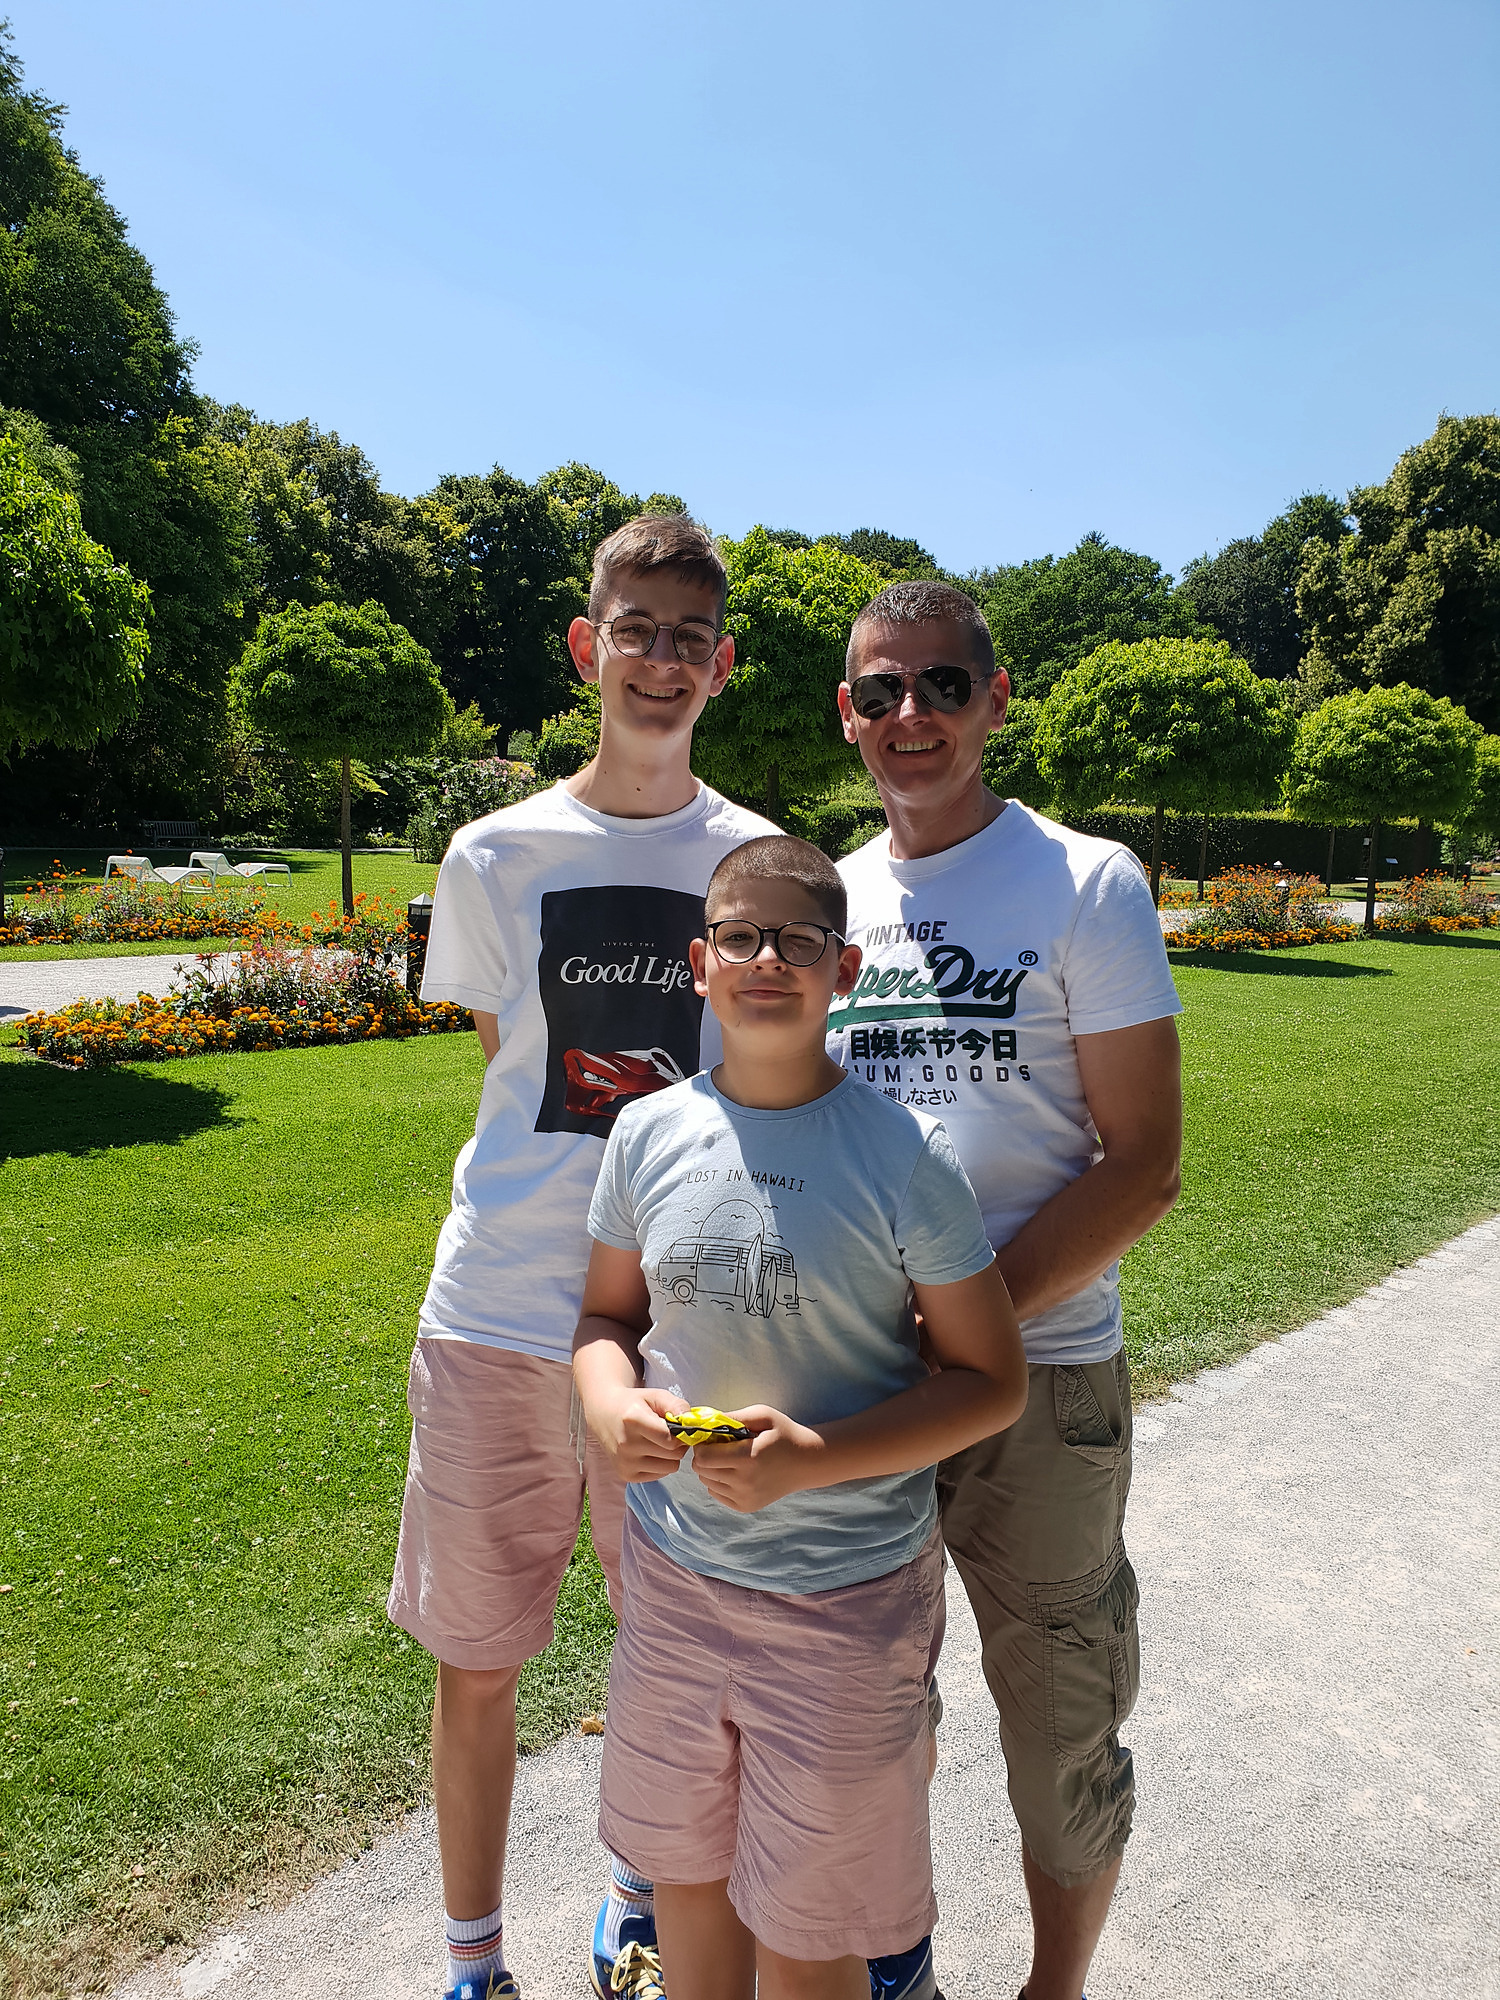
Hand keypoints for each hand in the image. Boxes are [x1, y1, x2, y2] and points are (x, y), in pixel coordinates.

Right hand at [588, 1385, 689, 1482]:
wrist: (604, 1414)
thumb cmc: (633, 1404)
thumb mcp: (655, 1395)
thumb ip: (676, 1405)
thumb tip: (692, 1421)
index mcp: (633, 1421)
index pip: (670, 1439)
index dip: (681, 1434)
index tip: (679, 1427)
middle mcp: (626, 1445)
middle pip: (673, 1454)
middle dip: (678, 1444)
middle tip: (671, 1434)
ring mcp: (625, 1463)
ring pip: (670, 1467)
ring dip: (670, 1456)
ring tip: (660, 1442)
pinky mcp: (626, 1475)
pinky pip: (660, 1475)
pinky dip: (661, 1464)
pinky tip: (651, 1452)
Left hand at [689, 1406, 823, 1513]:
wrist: (807, 1462)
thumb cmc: (785, 1434)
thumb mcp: (763, 1415)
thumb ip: (733, 1417)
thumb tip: (705, 1420)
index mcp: (748, 1458)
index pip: (703, 1457)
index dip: (702, 1444)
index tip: (711, 1437)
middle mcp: (745, 1482)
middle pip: (702, 1471)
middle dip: (704, 1456)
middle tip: (719, 1446)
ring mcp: (745, 1497)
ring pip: (707, 1483)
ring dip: (711, 1469)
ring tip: (730, 1458)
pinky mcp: (746, 1506)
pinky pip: (716, 1494)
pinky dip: (718, 1482)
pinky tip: (735, 1471)